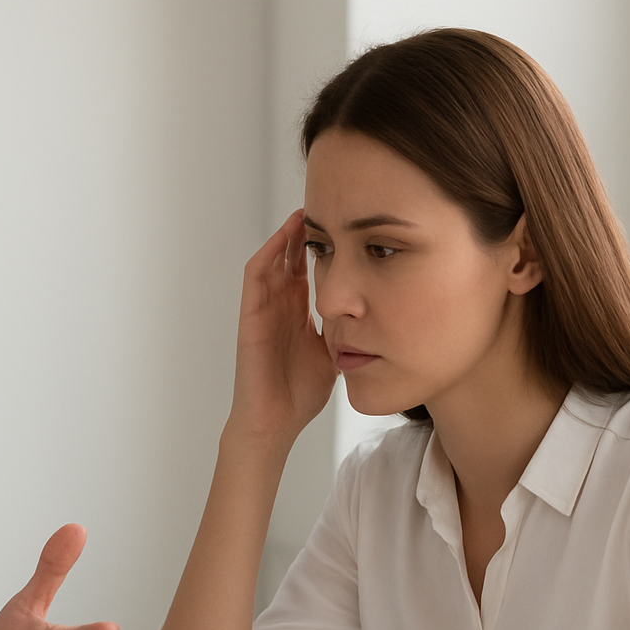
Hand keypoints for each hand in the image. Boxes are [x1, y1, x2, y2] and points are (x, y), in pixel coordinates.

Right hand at [227, 209, 338, 443]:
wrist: (275, 423)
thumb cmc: (300, 395)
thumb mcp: (335, 354)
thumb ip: (348, 332)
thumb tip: (378, 316)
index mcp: (298, 314)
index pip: (310, 270)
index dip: (325, 247)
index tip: (346, 225)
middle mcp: (280, 307)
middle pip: (291, 259)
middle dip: (306, 233)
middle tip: (326, 205)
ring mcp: (264, 311)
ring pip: (272, 262)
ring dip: (285, 237)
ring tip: (303, 213)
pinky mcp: (250, 318)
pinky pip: (255, 279)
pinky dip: (267, 256)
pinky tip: (283, 238)